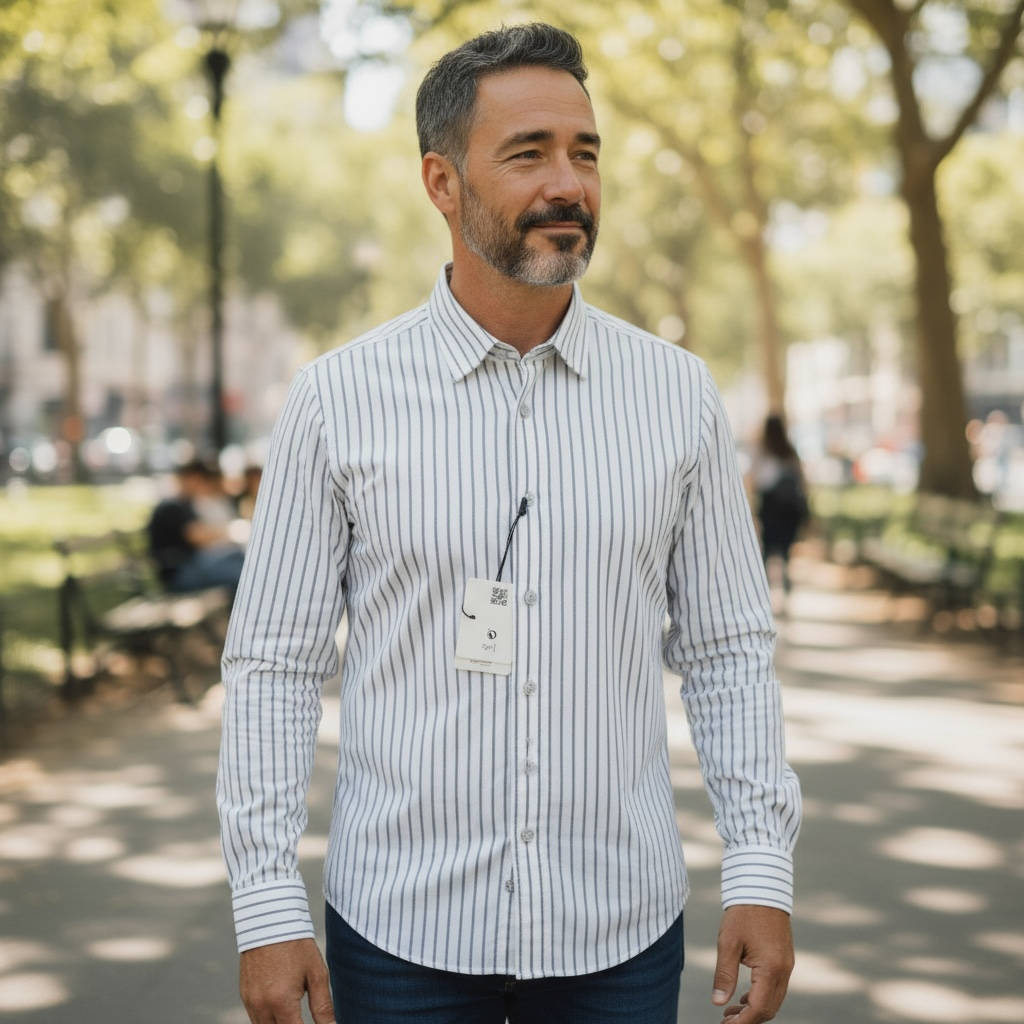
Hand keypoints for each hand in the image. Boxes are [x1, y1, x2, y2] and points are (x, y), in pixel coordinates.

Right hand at [239, 938, 335, 1023]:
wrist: (270, 920)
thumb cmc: (297, 945)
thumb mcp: (316, 973)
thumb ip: (323, 1006)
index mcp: (282, 1002)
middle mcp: (261, 1006)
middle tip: (304, 1018)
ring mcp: (250, 1002)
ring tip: (295, 1015)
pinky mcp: (244, 995)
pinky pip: (255, 1018)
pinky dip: (268, 1020)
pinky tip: (282, 1010)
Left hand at [711, 905, 793, 1022]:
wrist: (762, 887)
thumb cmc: (743, 913)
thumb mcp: (728, 943)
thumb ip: (724, 974)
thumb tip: (718, 1002)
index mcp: (771, 968)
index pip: (758, 1008)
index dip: (742, 1022)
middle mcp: (784, 970)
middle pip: (769, 1009)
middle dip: (748, 1020)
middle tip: (725, 1021)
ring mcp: (787, 965)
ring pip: (774, 1000)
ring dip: (754, 1010)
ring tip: (730, 1011)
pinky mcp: (785, 959)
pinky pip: (776, 988)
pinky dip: (761, 997)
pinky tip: (744, 997)